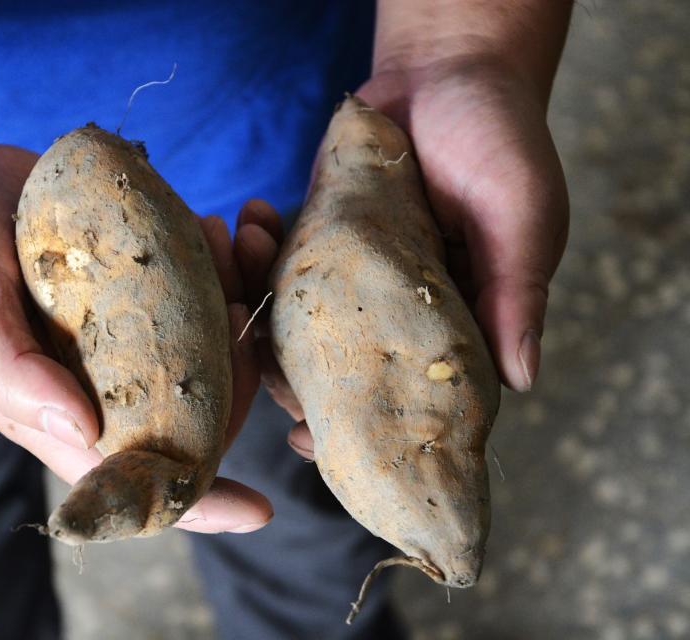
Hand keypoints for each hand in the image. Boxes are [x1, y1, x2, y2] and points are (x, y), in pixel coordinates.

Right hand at [0, 137, 271, 532]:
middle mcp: (99, 380)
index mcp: (55, 412)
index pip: (129, 477)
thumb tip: (83, 433)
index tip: (257, 510)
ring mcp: (123, 329)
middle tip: (242, 313)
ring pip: (207, 345)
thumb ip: (10, 376)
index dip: (192, 501)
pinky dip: (219, 259)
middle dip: (238, 373)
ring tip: (239, 245)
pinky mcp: (135, 280)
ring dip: (238, 300)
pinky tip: (217, 223)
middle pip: (192, 411)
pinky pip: (197, 285)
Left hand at [237, 57, 568, 456]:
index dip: (363, 424)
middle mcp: (398, 309)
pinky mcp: (321, 235)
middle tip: (253, 351)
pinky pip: (278, 259)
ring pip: (295, 318)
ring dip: (259, 295)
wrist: (450, 70)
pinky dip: (256, 245)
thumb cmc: (500, 141)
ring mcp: (353, 275)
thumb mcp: (523, 216)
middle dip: (286, 367)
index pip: (409, 393)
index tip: (314, 442)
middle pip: (336, 367)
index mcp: (453, 321)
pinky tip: (249, 219)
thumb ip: (516, 294)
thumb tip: (523, 379)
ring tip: (245, 252)